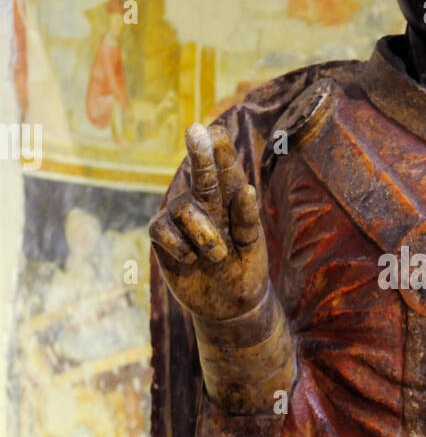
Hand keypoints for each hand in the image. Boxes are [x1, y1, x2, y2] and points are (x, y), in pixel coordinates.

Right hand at [149, 123, 268, 324]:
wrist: (229, 306)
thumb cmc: (245, 269)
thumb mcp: (252, 246)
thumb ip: (247, 218)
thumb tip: (245, 189)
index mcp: (231, 197)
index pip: (226, 167)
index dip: (220, 149)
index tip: (216, 130)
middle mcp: (206, 201)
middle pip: (200, 173)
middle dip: (199, 154)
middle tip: (196, 130)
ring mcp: (182, 217)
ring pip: (182, 207)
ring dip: (203, 233)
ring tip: (217, 255)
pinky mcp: (163, 235)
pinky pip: (162, 228)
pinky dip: (179, 246)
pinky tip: (190, 260)